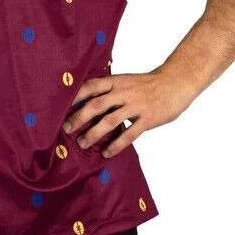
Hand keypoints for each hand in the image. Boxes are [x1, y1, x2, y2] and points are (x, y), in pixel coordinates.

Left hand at [62, 69, 194, 157]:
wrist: (174, 83)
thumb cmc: (146, 84)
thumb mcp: (125, 81)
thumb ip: (109, 91)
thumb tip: (87, 103)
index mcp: (115, 81)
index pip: (90, 86)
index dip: (75, 96)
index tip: (60, 106)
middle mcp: (123, 92)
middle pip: (96, 105)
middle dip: (79, 117)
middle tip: (66, 129)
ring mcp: (135, 105)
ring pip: (109, 121)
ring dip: (93, 133)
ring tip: (82, 143)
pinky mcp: (147, 118)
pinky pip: (129, 133)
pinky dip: (116, 144)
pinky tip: (107, 153)